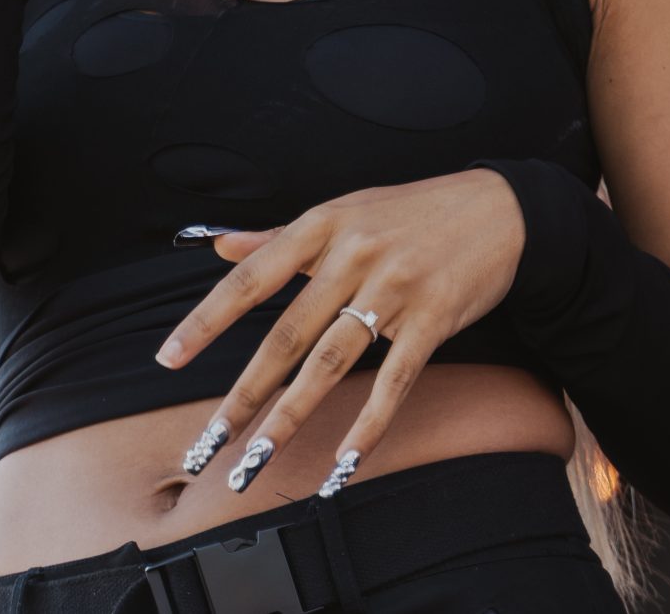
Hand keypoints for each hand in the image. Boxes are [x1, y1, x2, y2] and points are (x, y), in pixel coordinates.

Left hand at [160, 169, 526, 496]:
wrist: (500, 209)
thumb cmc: (411, 212)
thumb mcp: (342, 211)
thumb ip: (279, 237)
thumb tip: (219, 247)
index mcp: (322, 225)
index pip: (250, 279)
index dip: (205, 321)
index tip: (168, 360)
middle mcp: (354, 256)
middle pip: (286, 335)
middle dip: (243, 395)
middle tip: (207, 444)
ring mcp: (395, 289)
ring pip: (331, 364)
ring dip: (290, 418)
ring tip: (257, 459)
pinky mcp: (435, 320)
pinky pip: (395, 381)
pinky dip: (369, 424)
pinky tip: (345, 460)